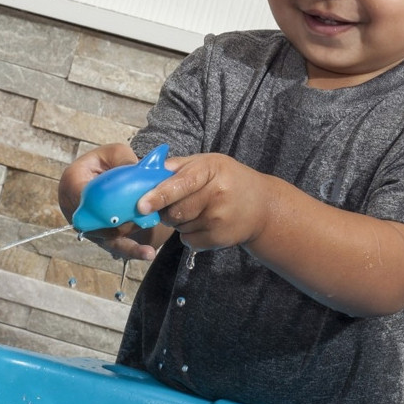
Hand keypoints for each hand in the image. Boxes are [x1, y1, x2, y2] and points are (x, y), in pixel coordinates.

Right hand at [58, 143, 163, 260]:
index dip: (104, 204)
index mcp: (73, 181)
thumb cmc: (106, 162)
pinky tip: (147, 254)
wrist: (103, 174)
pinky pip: (113, 245)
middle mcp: (74, 207)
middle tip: (146, 222)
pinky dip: (130, 250)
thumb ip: (124, 159)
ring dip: (129, 241)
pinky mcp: (98, 235)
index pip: (84, 196)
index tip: (127, 206)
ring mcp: (85, 224)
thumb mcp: (114, 153)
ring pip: (106, 237)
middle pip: (97, 222)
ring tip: (148, 251)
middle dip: (122, 223)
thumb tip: (135, 170)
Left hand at [136, 153, 270, 250]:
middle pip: (174, 210)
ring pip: (179, 226)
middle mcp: (217, 195)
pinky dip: (189, 234)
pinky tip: (205, 223)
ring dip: (179, 221)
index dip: (159, 195)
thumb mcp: (209, 163)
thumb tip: (148, 172)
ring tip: (199, 210)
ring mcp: (219, 220)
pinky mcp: (219, 239)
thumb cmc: (228, 180)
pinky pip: (188, 240)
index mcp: (211, 170)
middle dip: (166, 209)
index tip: (141, 205)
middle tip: (177, 202)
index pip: (180, 184)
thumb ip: (179, 166)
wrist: (262, 207)